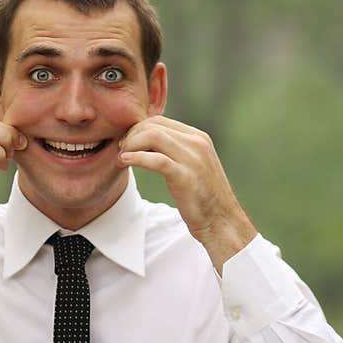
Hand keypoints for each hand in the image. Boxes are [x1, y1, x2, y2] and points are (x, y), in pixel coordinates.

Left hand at [118, 116, 256, 272]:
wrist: (221, 221)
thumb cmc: (203, 197)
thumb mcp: (191, 166)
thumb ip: (175, 151)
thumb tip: (146, 142)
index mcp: (198, 138)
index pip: (160, 121)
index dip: (137, 129)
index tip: (127, 143)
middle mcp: (197, 143)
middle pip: (154, 125)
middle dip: (131, 135)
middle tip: (121, 150)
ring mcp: (193, 159)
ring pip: (153, 136)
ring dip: (131, 144)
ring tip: (122, 157)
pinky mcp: (186, 176)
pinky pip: (155, 159)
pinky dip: (136, 158)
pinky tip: (125, 162)